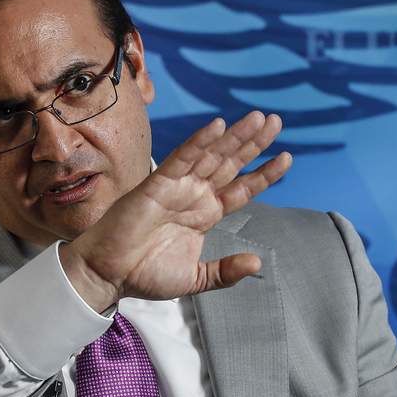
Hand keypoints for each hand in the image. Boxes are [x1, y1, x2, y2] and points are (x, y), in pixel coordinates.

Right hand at [60, 111, 290, 311]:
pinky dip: (199, 141)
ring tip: (259, 118)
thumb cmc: (145, 275)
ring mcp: (177, 187)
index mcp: (205, 215)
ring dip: (234, 136)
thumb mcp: (195, 278)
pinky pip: (182, 158)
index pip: (240, 188)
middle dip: (254, 143)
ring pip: (211, 155)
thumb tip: (257, 263)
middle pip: (230, 164)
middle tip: (276, 121)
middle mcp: (194, 196)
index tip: (286, 158)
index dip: (263, 173)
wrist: (110, 275)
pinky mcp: (157, 184)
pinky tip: (218, 126)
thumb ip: (224, 272)